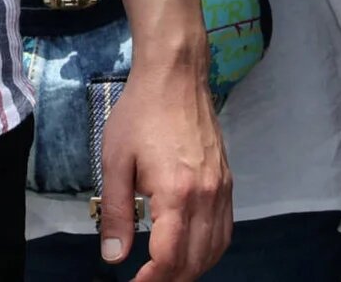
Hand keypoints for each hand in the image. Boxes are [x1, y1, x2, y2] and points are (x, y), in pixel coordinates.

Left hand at [100, 61, 230, 280]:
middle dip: (171, 277)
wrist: (175, 79)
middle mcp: (207, 197)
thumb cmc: (139, 114)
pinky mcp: (226, 183)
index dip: (153, 279)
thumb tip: (113, 255)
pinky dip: (210, 249)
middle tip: (146, 280)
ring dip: (192, 268)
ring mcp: (222, 191)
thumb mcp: (114, 161)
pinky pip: (225, 230)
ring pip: (216, 248)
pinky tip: (190, 251)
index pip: (170, 256)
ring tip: (165, 272)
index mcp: (176, 194)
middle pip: (196, 259)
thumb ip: (115, 212)